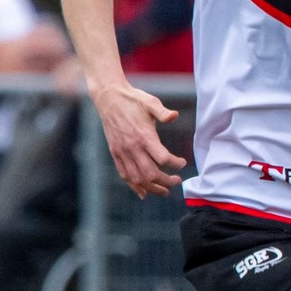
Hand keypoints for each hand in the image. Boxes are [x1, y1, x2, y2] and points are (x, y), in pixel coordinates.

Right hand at [92, 83, 185, 197]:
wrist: (108, 98)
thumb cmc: (132, 100)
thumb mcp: (150, 102)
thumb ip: (163, 112)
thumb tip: (175, 116)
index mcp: (144, 136)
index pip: (163, 158)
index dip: (176, 164)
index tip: (182, 163)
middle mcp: (132, 147)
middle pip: (151, 173)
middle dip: (167, 181)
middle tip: (177, 181)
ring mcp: (122, 152)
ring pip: (137, 178)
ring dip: (152, 188)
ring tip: (165, 191)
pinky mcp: (115, 153)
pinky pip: (124, 174)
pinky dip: (134, 186)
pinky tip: (143, 193)